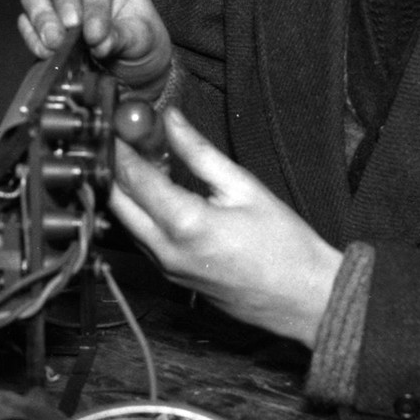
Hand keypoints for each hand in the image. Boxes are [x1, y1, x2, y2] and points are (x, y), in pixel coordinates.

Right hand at [17, 0, 171, 88]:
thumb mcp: (144, 39)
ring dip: (42, 16)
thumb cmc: (140, 41)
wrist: (129, 68)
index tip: (96, 34)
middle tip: (71, 25)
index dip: (94, 3)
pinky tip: (48, 53)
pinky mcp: (36, 19)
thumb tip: (99, 43)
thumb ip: (123, 37)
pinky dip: (33, 37)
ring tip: (56, 43)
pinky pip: (24, 21)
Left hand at [109, 108, 342, 345]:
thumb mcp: (243, 187)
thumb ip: (199, 152)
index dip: (120, 144)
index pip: (133, 176)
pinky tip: (159, 190)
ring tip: (145, 156)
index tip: (117, 120)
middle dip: (115, 165)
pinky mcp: (171, 278)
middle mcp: (166, 250)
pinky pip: (142, 238)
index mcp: (185, 224)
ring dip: (127, 188)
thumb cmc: (284, 245)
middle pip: (116, 201)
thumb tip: (171, 120)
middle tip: (124, 135)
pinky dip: (141, 211)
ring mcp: (165, 269)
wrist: (304, 298)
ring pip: (126, 221)